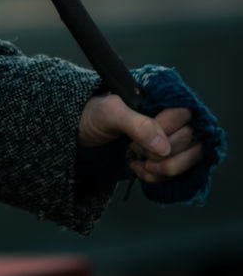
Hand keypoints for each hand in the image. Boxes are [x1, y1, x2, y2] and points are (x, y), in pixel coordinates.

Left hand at [78, 93, 204, 184]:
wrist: (82, 132)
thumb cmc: (95, 114)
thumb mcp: (109, 113)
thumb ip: (136, 124)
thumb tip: (164, 146)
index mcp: (162, 98)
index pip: (184, 115)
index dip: (164, 130)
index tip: (137, 137)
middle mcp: (174, 118)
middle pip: (191, 139)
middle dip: (161, 151)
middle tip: (134, 148)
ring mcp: (174, 139)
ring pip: (192, 158)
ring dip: (165, 168)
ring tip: (141, 164)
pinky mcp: (170, 158)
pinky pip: (181, 173)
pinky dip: (160, 177)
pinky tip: (139, 170)